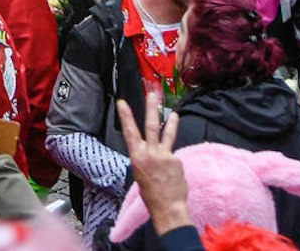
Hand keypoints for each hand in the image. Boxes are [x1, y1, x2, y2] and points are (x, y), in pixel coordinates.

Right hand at [116, 91, 188, 234]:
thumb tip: (149, 150)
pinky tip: (172, 172)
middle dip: (151, 108)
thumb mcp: (139, 173)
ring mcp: (165, 155)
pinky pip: (173, 156)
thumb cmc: (150, 193)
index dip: (126, 116)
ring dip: (170, 121)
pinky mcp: (177, 160)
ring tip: (173, 112)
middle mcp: (150, 153)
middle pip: (151, 125)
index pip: (130, 131)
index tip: (122, 102)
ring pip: (167, 134)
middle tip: (152, 94)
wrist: (168, 207)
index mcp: (137, 156)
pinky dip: (172, 161)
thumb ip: (144, 158)